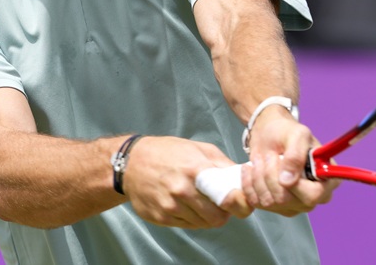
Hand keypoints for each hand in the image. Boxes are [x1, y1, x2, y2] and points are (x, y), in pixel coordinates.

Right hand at [123, 136, 251, 227]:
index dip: (240, 204)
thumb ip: (222, 164)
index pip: (228, 198)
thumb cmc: (168, 152)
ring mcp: (170, 206)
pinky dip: (192, 218)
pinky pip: (188, 226)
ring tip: (200, 201)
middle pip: (217, 218)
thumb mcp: (198, 148)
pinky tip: (186, 204)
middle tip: (219, 203)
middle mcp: (182, 191)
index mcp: (196, 170)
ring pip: (203, 224)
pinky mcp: (161, 217)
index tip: (241, 202)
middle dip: (223, 213)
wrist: (130, 163)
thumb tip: (244, 177)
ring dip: (207, 216)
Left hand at [243, 107, 335, 215]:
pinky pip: (257, 202)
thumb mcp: (296, 135)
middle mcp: (314, 198)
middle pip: (286, 200)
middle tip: (268, 155)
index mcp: (327, 181)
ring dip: (258, 177)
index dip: (294, 183)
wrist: (269, 135)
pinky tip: (250, 169)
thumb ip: (295, 156)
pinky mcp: (276, 207)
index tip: (279, 159)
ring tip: (259, 159)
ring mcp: (294, 205)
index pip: (313, 195)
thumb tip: (287, 182)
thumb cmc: (287, 132)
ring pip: (270, 201)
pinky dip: (248, 184)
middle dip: (270, 174)